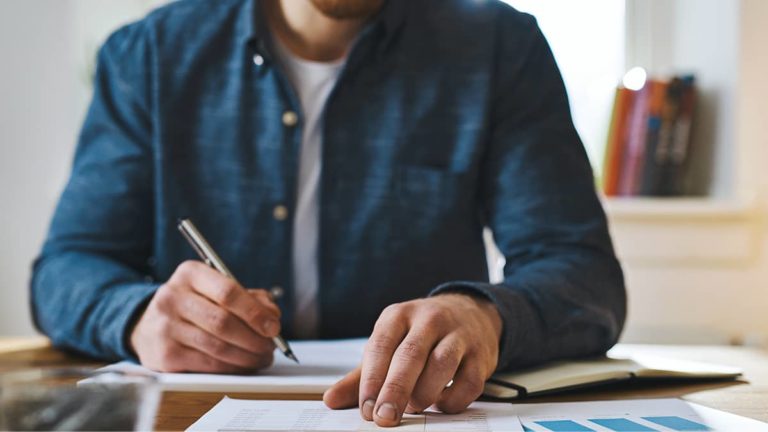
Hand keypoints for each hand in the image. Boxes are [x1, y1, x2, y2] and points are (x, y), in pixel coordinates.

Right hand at [130, 260, 280, 372]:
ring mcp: (165, 327)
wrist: (149, 327)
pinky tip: (243, 365)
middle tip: (271, 346)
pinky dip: (232, 367)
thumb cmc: (195, 306)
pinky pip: (208, 364)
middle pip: (223, 321)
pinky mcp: (165, 354)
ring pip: (218, 346)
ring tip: (262, 357)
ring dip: (247, 356)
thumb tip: (272, 316)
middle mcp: (172, 297)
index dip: (255, 312)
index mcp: (190, 273)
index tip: (274, 326)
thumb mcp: (217, 291)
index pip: (227, 291)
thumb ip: (249, 298)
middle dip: (255, 338)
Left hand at [323, 293, 502, 426]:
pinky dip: (453, 400)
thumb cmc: (421, 334)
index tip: (366, 408)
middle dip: (395, 390)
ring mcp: (458, 335)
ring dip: (424, 393)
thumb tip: (331, 400)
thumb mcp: (389, 344)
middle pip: (410, 355)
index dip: (371, 379)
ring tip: (414, 407)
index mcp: (399, 315)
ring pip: (442, 365)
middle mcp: (429, 320)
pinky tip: (441, 405)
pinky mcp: (481, 354)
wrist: (470, 313)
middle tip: (384, 417)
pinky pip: (468, 382)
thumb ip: (362, 374)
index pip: (380, 346)